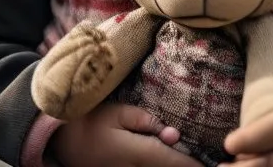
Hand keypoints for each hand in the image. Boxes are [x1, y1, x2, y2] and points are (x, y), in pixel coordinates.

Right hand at [50, 102, 202, 166]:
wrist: (55, 140)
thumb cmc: (87, 120)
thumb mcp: (116, 112)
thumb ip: (146, 121)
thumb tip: (172, 134)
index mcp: (137, 153)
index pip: (176, 162)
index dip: (196, 165)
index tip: (217, 163)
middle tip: (211, 162)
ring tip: (193, 163)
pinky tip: (169, 162)